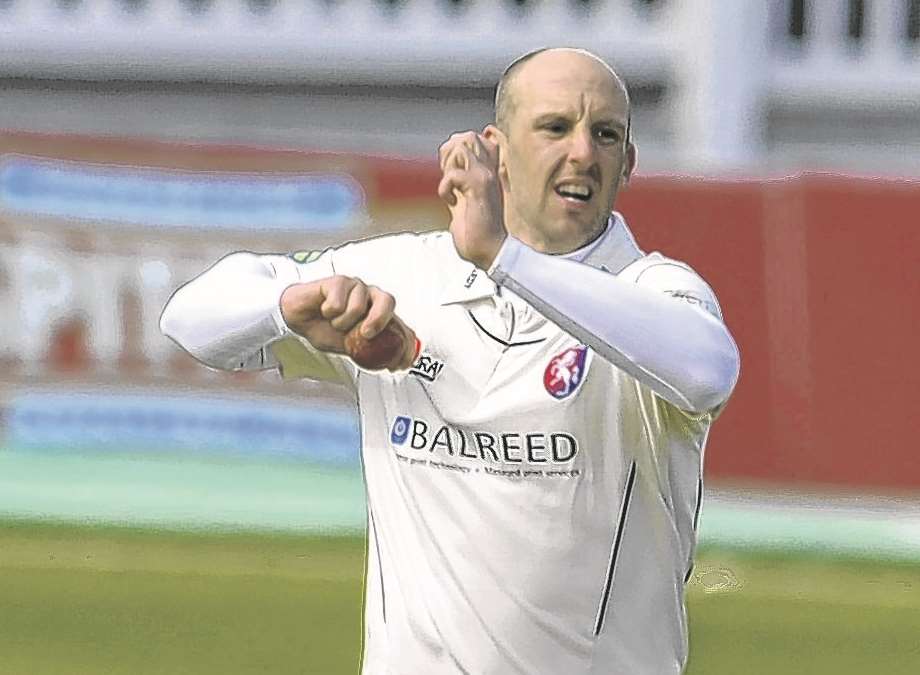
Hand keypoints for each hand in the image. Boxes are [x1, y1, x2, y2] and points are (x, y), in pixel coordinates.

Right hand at [280, 275, 416, 370]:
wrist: (297, 319)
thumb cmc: (325, 329)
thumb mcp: (352, 348)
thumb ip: (373, 351)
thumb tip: (395, 363)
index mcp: (379, 312)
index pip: (400, 325)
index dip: (405, 343)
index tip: (399, 363)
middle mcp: (370, 297)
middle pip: (388, 300)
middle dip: (379, 320)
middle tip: (365, 334)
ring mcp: (355, 287)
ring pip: (358, 305)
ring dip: (342, 322)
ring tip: (334, 322)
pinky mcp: (338, 281)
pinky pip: (338, 301)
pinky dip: (329, 312)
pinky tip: (324, 311)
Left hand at [437, 128, 506, 269]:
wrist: (490, 251)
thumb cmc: (478, 231)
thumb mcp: (466, 199)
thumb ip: (460, 182)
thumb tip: (446, 168)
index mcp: (488, 172)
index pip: (474, 139)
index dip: (454, 150)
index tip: (449, 174)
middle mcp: (490, 170)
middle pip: (469, 137)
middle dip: (449, 154)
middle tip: (448, 178)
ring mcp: (486, 177)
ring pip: (462, 146)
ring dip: (448, 167)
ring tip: (451, 188)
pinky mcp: (479, 188)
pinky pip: (454, 173)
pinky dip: (445, 187)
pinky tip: (451, 202)